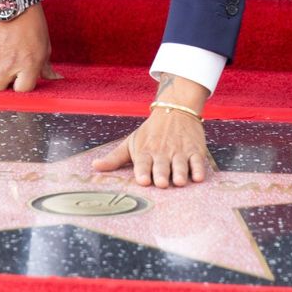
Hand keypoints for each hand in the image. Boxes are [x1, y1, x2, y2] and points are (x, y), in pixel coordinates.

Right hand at [0, 5, 59, 91]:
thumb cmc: (34, 27)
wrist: (16, 7)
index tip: (25, 81)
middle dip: (3, 90)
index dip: (24, 88)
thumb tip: (56, 79)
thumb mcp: (45, 48)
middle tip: (10, 81)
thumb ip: (46, 68)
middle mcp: (9, 65)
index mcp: (29, 64)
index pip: (22, 91)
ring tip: (1, 77)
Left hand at [92, 102, 212, 187]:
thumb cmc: (150, 132)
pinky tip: (198, 177)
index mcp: (145, 151)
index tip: (142, 180)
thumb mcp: (131, 142)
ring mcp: (179, 151)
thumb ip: (114, 158)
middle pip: (161, 165)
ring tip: (179, 181)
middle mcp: (162, 152)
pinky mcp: (195, 150)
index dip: (142, 171)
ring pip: (180, 163)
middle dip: (161, 174)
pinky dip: (198, 168)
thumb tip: (94, 167)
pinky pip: (197, 161)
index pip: (143, 163)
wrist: (175, 109)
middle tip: (161, 183)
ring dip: (180, 172)